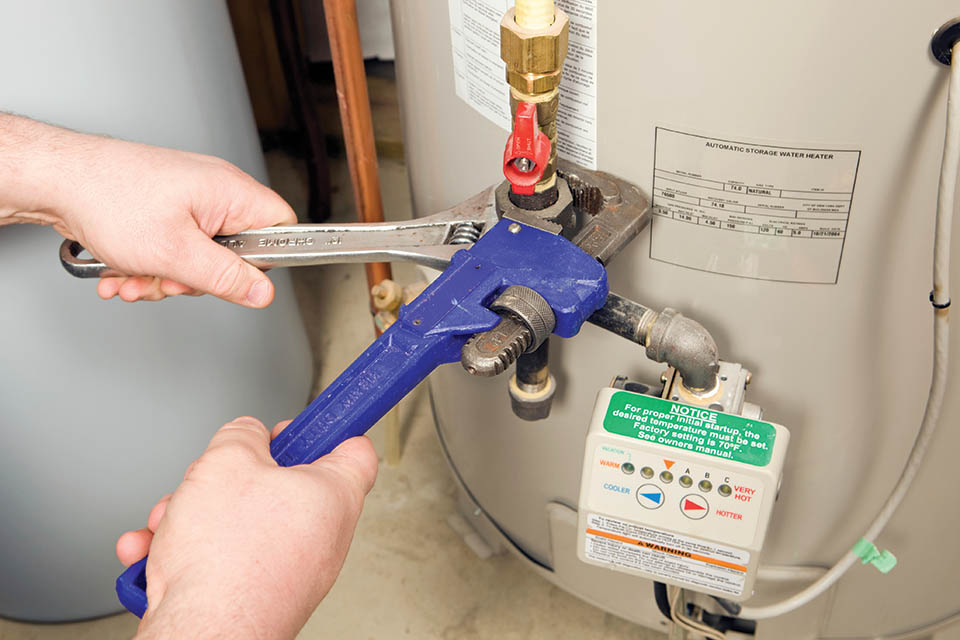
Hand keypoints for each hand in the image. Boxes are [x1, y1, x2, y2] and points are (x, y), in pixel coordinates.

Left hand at [1, 115, 295, 305]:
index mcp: (230, 193)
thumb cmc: (109, 199)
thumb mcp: (176, 253)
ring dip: (166, 276)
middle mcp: (215, 192)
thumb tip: (262, 292)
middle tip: (172, 277)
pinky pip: (174, 248)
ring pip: (199, 256)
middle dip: (198, 277)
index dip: (266, 260)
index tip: (239, 279)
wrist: (57, 179)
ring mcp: (189, 200)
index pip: (281, 228)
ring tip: (136, 276)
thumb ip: (226, 277)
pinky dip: (150, 265)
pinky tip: (126, 271)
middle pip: (235, 252)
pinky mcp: (165, 209)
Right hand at [116, 417, 378, 638]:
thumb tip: (245, 435)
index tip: (304, 422)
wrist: (202, 636)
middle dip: (230, 477)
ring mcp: (291, 571)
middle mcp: (321, 537)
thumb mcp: (228, 461)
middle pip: (280, 485)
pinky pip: (222, 559)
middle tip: (210, 478)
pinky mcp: (257, 596)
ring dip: (196, 515)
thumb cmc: (228, 562)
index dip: (325, 428)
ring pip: (241, 522)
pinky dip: (186, 552)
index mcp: (333, 496)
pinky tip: (156, 553)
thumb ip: (241, 435)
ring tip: (171, 522)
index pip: (353, 449)